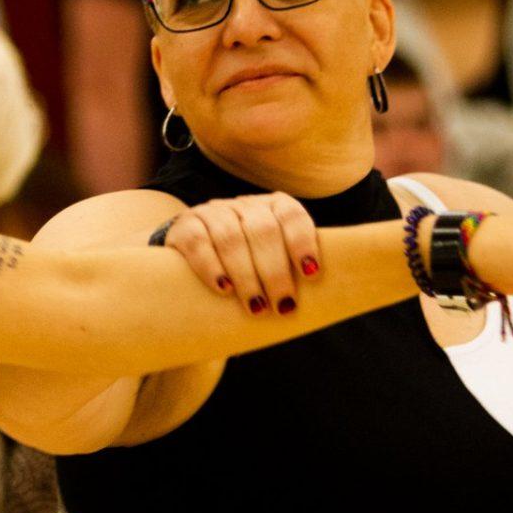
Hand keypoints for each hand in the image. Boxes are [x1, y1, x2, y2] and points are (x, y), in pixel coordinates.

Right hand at [159, 192, 321, 314]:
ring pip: (231, 237)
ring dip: (246, 275)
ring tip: (256, 307)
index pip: (291, 215)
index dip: (302, 242)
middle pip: (262, 230)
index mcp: (272, 207)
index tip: (311, 274)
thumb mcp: (270, 262)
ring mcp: (212, 212)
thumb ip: (291, 270)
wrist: (188, 264)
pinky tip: (223, 289)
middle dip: (275, 271)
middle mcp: (243, 205)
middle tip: (283, 306)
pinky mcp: (184, 227)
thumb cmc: (245, 270)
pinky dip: (212, 267)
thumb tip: (329, 299)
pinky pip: (198, 243)